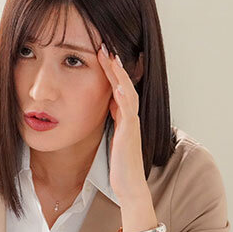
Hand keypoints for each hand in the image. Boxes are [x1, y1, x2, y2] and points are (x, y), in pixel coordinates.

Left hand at [96, 43, 146, 201]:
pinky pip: (128, 112)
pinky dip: (124, 97)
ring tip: (111, 57)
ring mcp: (131, 124)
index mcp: (124, 116)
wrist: (129, 185)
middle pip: (124, 84)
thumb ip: (112, 119)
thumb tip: (108, 102)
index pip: (117, 87)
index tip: (100, 53)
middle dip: (114, 66)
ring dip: (119, 75)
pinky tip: (118, 86)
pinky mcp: (129, 134)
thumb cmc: (119, 164)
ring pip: (128, 93)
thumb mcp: (112, 135)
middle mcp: (130, 117)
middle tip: (104, 46)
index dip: (110, 70)